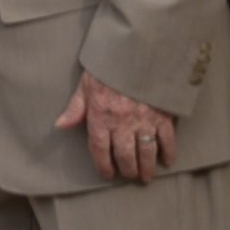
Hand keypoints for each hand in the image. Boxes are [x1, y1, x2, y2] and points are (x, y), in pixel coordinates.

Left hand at [56, 70, 177, 182]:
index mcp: (100, 115)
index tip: (107, 174)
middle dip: (127, 170)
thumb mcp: (85, 86)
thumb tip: (60, 125)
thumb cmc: (107, 69)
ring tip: (145, 177)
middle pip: (124, 155)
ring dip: (146, 168)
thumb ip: (75, 108)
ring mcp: (144, 120)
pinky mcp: (163, 116)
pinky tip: (167, 161)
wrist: (135, 52)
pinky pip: (168, 140)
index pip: (99, 148)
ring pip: (146, 152)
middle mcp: (122, 122)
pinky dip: (168, 153)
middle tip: (129, 176)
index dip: (103, 165)